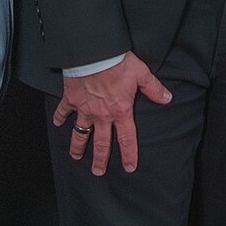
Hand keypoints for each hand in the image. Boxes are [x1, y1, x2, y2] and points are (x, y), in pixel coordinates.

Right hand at [53, 54, 171, 174]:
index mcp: (120, 111)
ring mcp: (85, 109)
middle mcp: (102, 115)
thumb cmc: (117, 63)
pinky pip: (64, 111)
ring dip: (78, 146)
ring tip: (75, 157)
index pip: (127, 139)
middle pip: (101, 143)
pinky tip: (57, 123)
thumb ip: (154, 89)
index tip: (129, 168)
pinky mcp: (71, 99)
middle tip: (98, 172)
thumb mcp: (141, 74)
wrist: (94, 53)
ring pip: (80, 133)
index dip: (129, 155)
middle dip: (100, 160)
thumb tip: (168, 98)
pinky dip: (59, 117)